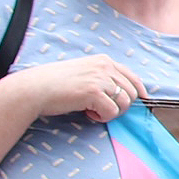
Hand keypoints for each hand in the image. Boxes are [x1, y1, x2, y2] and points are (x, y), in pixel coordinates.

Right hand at [17, 56, 146, 122]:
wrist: (36, 88)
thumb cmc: (56, 84)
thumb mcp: (84, 73)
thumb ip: (102, 78)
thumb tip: (121, 94)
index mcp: (104, 61)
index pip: (133, 77)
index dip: (140, 91)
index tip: (143, 100)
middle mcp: (105, 67)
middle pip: (131, 93)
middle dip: (119, 106)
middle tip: (100, 109)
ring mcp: (100, 78)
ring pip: (124, 103)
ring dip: (111, 112)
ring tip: (92, 110)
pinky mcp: (94, 92)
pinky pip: (112, 112)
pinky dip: (102, 117)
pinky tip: (87, 113)